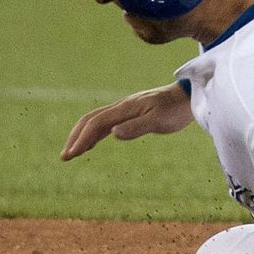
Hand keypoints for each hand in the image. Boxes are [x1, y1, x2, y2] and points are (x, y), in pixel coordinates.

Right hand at [62, 83, 192, 160]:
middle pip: (91, 119)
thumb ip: (136, 127)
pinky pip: (106, 122)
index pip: (97, 123)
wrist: (189, 96)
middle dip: (76, 136)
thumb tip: (112, 134)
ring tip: (72, 152)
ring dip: (82, 135)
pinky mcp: (131, 113)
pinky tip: (92, 143)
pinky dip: (94, 133)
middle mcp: (122, 107)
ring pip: (97, 120)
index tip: (71, 155)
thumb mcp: (158, 120)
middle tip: (65, 156)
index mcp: (126, 108)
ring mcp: (126, 109)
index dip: (82, 139)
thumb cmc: (175, 109)